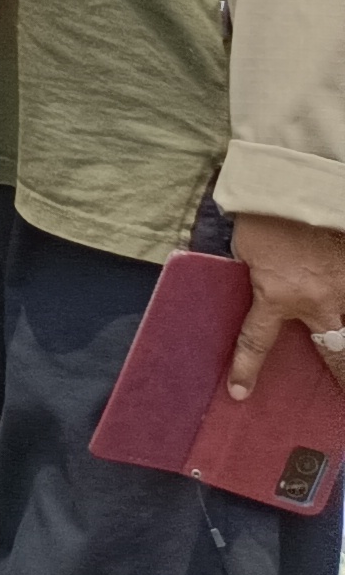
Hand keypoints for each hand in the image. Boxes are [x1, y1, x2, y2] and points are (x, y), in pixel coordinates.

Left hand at [228, 213, 344, 399]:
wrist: (302, 181)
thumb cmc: (265, 212)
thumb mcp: (247, 248)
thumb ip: (258, 273)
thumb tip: (266, 283)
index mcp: (277, 296)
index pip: (257, 342)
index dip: (246, 369)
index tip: (240, 393)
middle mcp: (318, 300)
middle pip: (337, 351)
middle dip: (341, 375)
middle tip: (341, 392)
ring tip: (343, 357)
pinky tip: (339, 288)